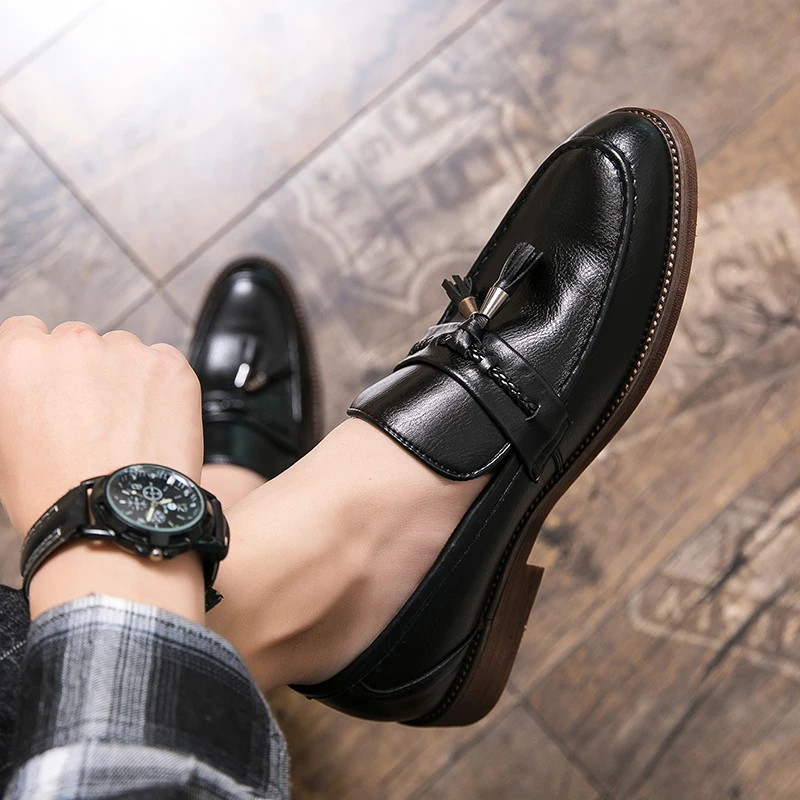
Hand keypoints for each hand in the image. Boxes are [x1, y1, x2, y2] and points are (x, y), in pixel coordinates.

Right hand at [0, 316, 203, 536]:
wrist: (115, 519)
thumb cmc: (54, 495)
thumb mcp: (6, 445)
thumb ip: (18, 398)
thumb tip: (32, 393)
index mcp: (20, 358)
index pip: (27, 333)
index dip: (42, 365)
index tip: (56, 387)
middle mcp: (73, 343)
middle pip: (79, 341)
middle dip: (86, 372)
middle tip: (94, 418)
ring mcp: (126, 351)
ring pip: (125, 352)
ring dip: (126, 378)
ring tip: (128, 429)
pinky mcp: (170, 366)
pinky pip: (164, 365)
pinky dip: (163, 388)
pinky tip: (154, 426)